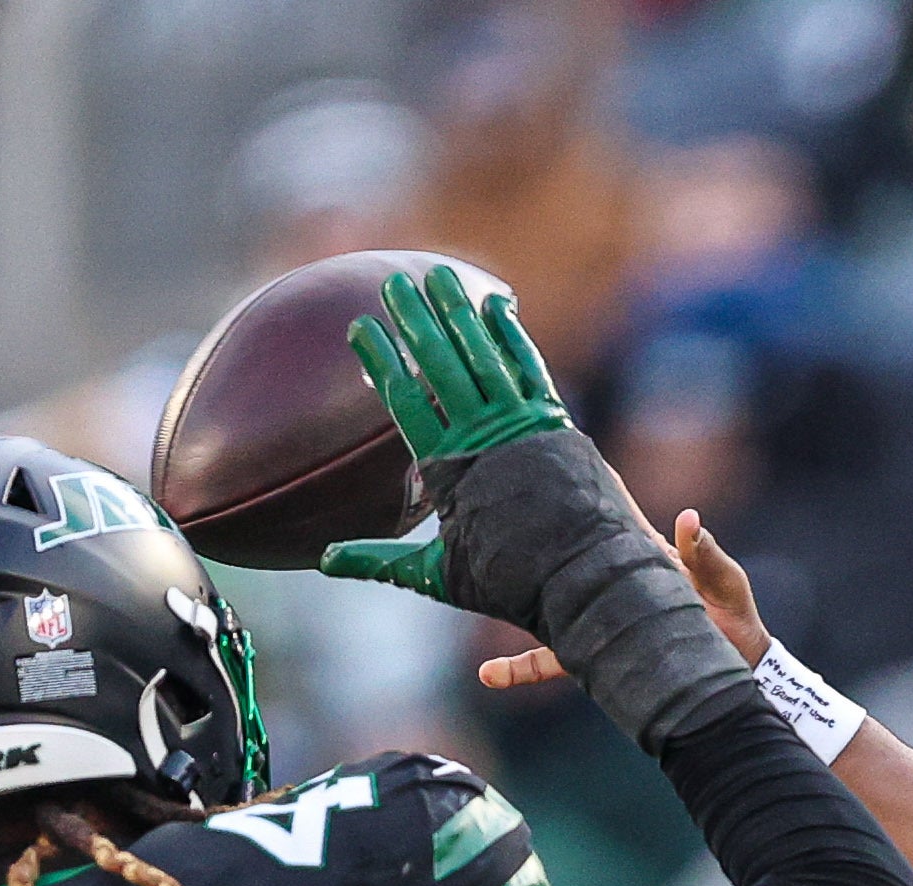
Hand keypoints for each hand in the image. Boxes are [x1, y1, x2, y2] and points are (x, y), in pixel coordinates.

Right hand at [314, 265, 570, 602]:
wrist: (586, 582)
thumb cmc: (509, 584)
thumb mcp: (437, 575)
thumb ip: (379, 560)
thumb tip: (326, 560)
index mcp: (448, 469)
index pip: (404, 400)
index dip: (381, 360)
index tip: (360, 327)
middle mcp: (484, 439)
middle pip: (441, 364)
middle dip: (415, 319)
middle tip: (393, 282)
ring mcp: (524, 427)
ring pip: (485, 357)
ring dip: (461, 313)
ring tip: (439, 275)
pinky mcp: (558, 424)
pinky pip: (530, 370)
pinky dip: (513, 337)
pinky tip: (499, 305)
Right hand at [466, 510, 767, 690]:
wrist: (737, 670)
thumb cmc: (733, 617)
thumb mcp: (724, 582)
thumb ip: (705, 555)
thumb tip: (686, 520)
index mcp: (633, 554)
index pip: (598, 518)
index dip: (573, 493)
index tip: (538, 466)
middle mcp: (604, 583)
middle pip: (553, 560)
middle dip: (519, 546)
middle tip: (478, 526)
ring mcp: (594, 619)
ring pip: (539, 612)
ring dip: (503, 609)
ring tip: (466, 596)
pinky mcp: (594, 656)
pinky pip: (550, 662)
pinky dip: (521, 669)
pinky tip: (490, 676)